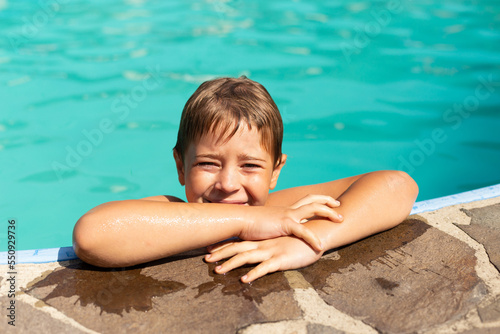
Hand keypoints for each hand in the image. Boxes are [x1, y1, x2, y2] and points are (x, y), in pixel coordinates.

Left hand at [205, 236, 323, 282]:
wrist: (317, 234)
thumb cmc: (298, 240)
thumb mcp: (280, 241)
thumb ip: (269, 244)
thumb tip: (259, 249)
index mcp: (262, 241)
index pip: (239, 242)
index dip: (223, 246)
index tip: (209, 250)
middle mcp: (263, 245)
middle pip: (237, 249)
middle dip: (221, 254)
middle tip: (206, 259)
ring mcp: (271, 251)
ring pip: (247, 258)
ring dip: (231, 264)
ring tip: (218, 271)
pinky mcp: (281, 259)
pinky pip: (265, 268)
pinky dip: (254, 273)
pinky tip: (245, 280)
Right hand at [239, 195, 341, 251]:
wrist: (240, 221)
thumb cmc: (250, 225)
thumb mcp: (268, 225)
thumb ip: (276, 228)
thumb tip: (280, 234)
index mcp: (286, 210)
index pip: (307, 200)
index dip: (320, 200)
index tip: (331, 203)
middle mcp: (289, 210)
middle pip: (313, 200)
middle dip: (329, 202)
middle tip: (340, 207)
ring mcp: (288, 215)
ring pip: (314, 208)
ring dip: (329, 213)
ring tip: (341, 220)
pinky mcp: (284, 224)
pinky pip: (303, 231)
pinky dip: (313, 238)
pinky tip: (321, 246)